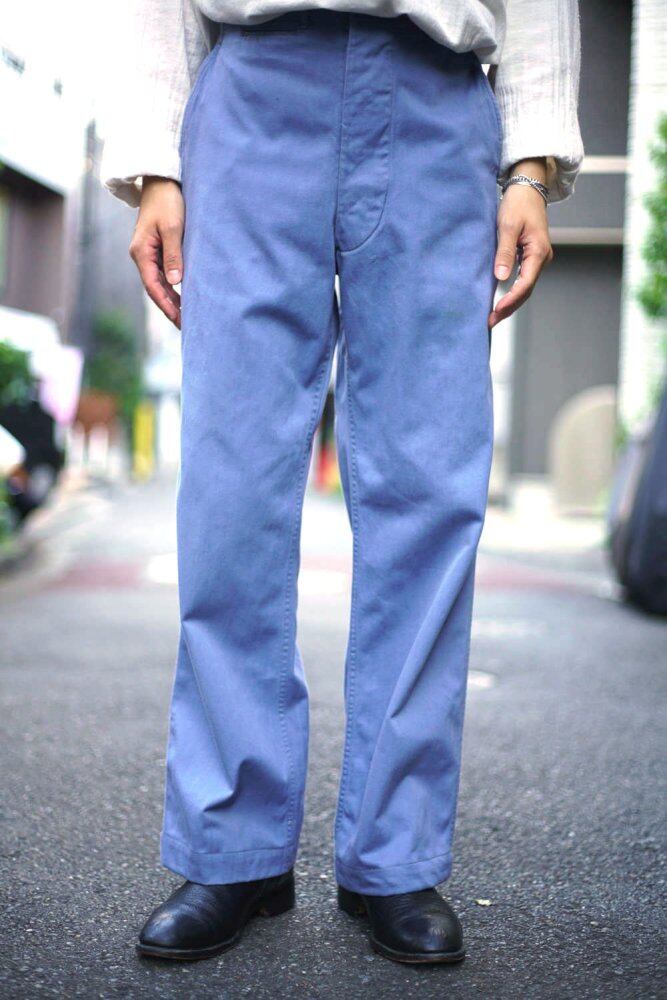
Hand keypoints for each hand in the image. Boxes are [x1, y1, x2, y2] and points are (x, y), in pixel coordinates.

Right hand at [130, 177, 184, 328]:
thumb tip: (175, 283)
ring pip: (160, 283)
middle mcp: (142, 256)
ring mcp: (149, 253)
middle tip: (186, 326)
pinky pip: (164, 274)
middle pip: (155, 289)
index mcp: (141, 252)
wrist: (161, 181)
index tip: (179, 320)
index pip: (153, 286)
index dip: (166, 305)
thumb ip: (173, 255)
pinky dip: (174, 287)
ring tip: (187, 316)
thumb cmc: (167, 201)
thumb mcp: (173, 228)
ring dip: (172, 299)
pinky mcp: (157, 249)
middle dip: (170, 308)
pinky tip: (184, 297)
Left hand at [489, 160, 553, 328]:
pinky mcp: (530, 257)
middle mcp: (541, 259)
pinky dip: (511, 292)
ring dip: (510, 302)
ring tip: (493, 317)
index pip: (525, 283)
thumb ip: (504, 252)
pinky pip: (522, 280)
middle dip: (509, 307)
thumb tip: (501, 277)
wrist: (527, 188)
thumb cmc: (518, 204)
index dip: (510, 299)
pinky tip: (499, 300)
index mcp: (538, 252)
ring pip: (525, 288)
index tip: (496, 310)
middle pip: (526, 291)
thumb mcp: (507, 226)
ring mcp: (537, 259)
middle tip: (490, 322)